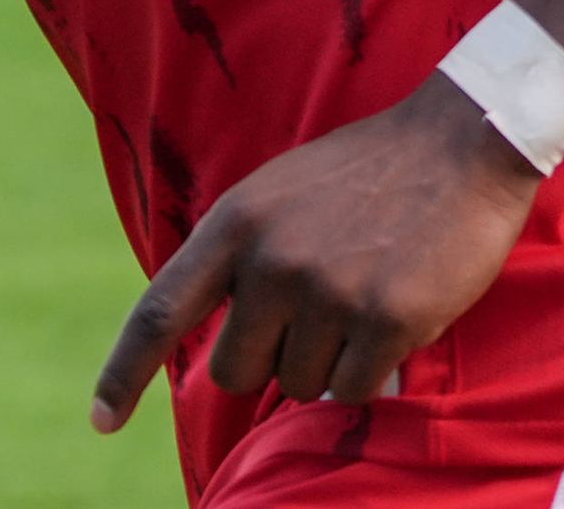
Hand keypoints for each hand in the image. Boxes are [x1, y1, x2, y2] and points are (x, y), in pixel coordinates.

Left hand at [90, 79, 540, 433]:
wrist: (462, 142)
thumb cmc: (366, 173)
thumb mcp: (277, 195)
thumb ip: (240, 257)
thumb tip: (216, 340)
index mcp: (235, 223)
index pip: (160, 312)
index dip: (124, 373)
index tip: (100, 421)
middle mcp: (272, 260)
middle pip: (234, 370)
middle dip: (268, 362)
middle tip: (312, 318)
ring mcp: (330, 291)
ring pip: (300, 387)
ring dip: (327, 364)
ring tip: (361, 299)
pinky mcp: (388, 318)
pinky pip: (354, 391)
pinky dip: (371, 373)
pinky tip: (394, 317)